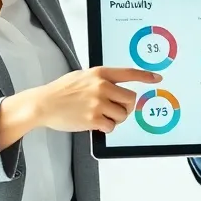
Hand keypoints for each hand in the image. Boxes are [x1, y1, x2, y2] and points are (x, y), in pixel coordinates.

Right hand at [30, 67, 161, 132]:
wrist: (44, 104)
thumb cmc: (61, 91)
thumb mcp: (82, 76)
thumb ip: (100, 79)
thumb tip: (118, 88)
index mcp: (99, 73)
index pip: (129, 73)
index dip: (145, 76)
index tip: (156, 78)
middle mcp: (101, 86)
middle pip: (130, 99)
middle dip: (126, 107)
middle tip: (115, 109)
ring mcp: (98, 102)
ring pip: (123, 115)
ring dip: (115, 119)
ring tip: (100, 116)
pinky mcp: (93, 118)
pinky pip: (111, 126)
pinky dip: (105, 127)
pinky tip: (94, 122)